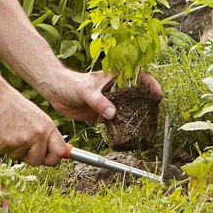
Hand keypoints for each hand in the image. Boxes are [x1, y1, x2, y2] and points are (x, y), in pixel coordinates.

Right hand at [0, 83, 70, 165]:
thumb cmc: (14, 106)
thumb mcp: (37, 117)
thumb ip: (46, 135)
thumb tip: (55, 153)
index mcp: (47, 127)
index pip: (59, 152)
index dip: (52, 159)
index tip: (46, 159)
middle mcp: (37, 135)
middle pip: (37, 161)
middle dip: (28, 156)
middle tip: (20, 142)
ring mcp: (21, 140)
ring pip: (18, 158)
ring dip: (12, 149)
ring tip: (9, 131)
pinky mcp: (4, 144)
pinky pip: (4, 153)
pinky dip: (0, 146)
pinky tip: (0, 131)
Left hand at [40, 67, 162, 122]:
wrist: (54, 91)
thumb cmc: (70, 83)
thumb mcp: (86, 91)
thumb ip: (99, 102)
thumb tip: (113, 114)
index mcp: (115, 78)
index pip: (138, 77)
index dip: (150, 84)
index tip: (157, 94)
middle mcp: (116, 90)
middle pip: (137, 96)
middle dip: (147, 105)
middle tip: (155, 114)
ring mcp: (110, 103)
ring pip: (128, 111)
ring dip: (136, 118)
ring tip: (145, 127)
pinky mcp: (103, 114)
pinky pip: (116, 122)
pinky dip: (122, 128)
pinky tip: (128, 135)